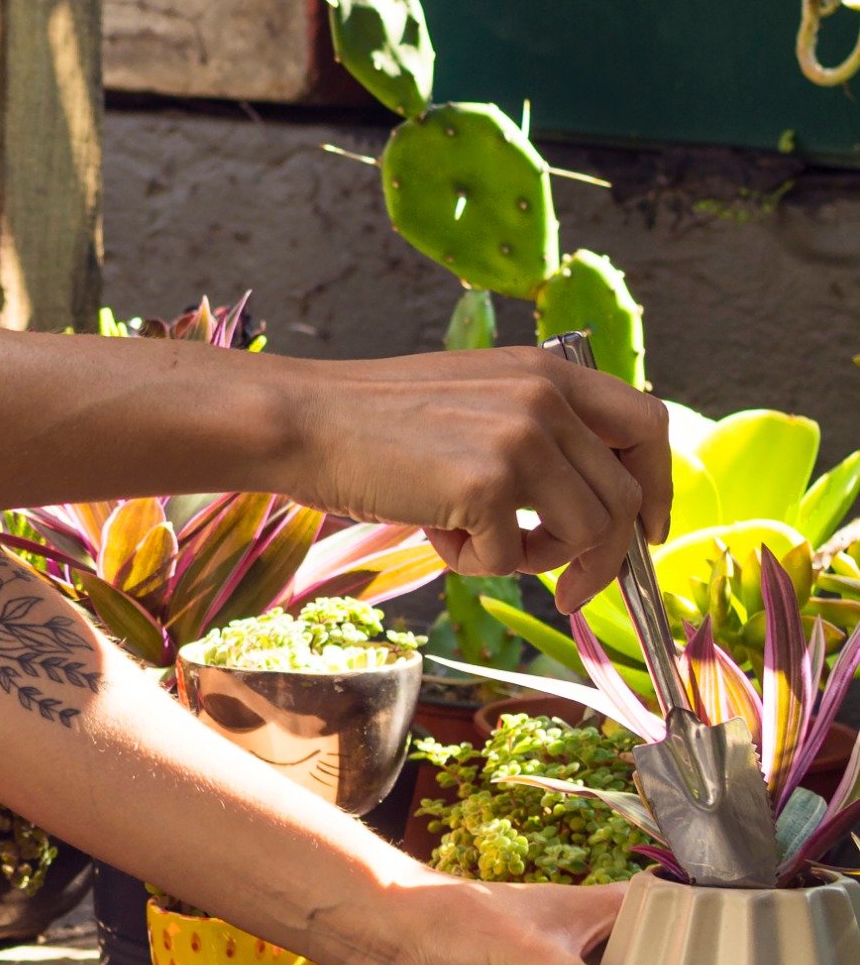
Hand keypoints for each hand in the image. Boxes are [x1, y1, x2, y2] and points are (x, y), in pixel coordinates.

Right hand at [292, 346, 670, 611]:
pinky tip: (434, 531)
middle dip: (603, 559)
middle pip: (623, 498)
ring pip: (584, 534)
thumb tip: (592, 507)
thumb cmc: (378, 423)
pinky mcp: (488, 484)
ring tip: (474, 540)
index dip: (658, 486)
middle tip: (569, 594)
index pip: (646, 424)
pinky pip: (512, 559)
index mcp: (548, 371)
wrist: (306, 422)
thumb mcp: (476, 399)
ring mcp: (521, 439)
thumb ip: (537, 430)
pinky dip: (473, 564)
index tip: (647, 532)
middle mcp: (545, 397)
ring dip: (533, 559)